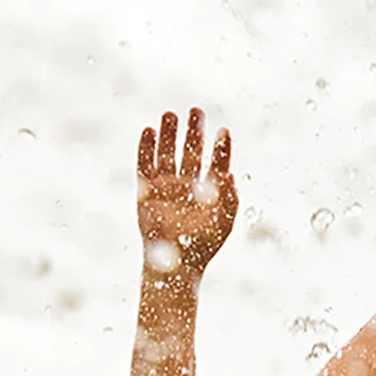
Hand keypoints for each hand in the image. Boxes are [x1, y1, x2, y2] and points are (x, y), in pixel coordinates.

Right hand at [136, 108, 236, 279]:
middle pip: (190, 151)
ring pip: (167, 154)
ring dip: (168, 134)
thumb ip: (230, 198)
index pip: (215, 162)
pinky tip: (148, 131)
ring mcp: (166, 186)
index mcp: (208, 190)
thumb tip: (230, 174)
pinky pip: (144, 165)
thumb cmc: (202, 246)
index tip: (224, 131)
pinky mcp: (146, 191)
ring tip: (170, 114)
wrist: (176, 265)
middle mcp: (187, 184)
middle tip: (196, 110)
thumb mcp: (224, 222)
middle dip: (193, 131)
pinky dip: (145, 148)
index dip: (220, 147)